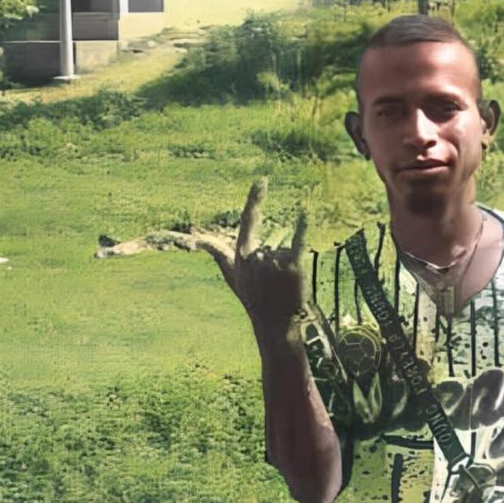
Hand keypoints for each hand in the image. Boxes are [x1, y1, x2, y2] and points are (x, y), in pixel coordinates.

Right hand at [199, 178, 307, 330]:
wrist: (274, 322)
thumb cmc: (252, 297)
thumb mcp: (232, 275)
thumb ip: (217, 253)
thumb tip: (199, 240)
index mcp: (242, 254)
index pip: (249, 220)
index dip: (255, 199)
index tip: (262, 180)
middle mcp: (258, 255)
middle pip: (274, 241)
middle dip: (276, 260)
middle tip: (273, 282)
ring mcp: (276, 261)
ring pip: (286, 248)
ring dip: (287, 264)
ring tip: (282, 284)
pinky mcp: (295, 267)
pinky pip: (300, 241)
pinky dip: (303, 226)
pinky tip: (305, 212)